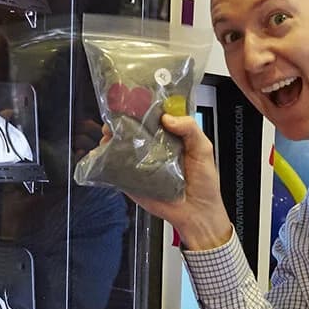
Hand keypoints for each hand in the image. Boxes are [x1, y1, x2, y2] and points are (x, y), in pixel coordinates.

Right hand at [114, 113, 234, 249]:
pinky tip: (104, 151)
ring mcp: (140, 162)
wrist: (196, 213)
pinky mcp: (131, 179)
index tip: (134, 95)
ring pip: (120, 145)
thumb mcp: (204, 149)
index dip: (143, 104)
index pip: (154, 115)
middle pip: (133, 127)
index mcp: (170, 135)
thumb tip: (168, 117)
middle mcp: (153, 146)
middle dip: (121, 118)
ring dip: (112, 136)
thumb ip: (190, 129)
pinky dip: (107, 159)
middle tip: (117, 114)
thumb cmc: (204, 182)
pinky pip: (116, 167)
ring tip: (110, 132)